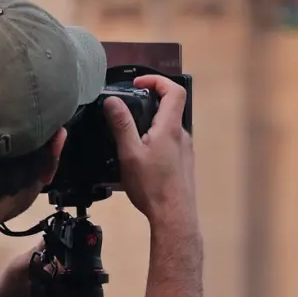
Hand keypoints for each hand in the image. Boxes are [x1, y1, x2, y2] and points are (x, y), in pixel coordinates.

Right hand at [103, 75, 196, 224]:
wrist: (174, 217)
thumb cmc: (152, 186)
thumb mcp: (130, 153)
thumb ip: (121, 125)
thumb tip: (112, 100)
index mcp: (170, 128)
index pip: (174, 90)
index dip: (157, 80)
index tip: (138, 83)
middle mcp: (182, 135)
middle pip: (169, 108)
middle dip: (148, 104)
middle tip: (127, 111)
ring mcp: (185, 151)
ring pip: (168, 128)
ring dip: (150, 125)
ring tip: (129, 139)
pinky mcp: (183, 164)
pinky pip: (169, 144)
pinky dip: (155, 141)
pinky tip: (140, 160)